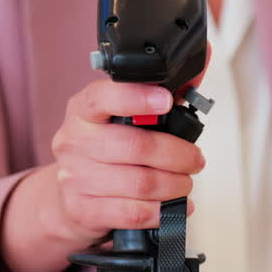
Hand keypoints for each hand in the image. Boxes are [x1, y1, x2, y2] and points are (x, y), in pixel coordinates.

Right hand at [0, 78, 204, 271]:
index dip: (137, 97)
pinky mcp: (83, 210)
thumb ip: (164, 92)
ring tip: (185, 183)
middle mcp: (74, 141)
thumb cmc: (107, 154)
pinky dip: (162, 211)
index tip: (167, 100)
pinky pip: (133, 212)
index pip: (102, 97)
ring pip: (139, 183)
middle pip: (135, 147)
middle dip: (177, 155)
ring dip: (175, 185)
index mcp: (83, 111)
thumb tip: (201, 59)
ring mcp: (75, 177)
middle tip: (195, 160)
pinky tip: (173, 206)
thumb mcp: (125, 119)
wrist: (70, 201)